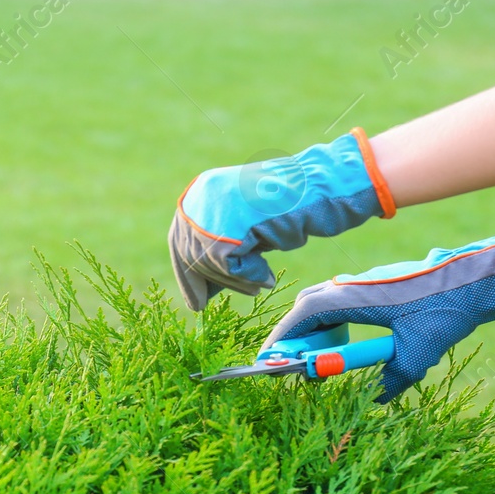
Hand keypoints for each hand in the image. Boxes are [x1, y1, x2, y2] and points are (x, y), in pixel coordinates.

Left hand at [168, 128, 395, 310]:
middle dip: (214, 282)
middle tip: (237, 296)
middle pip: (190, 255)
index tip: (197, 304)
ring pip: (208, 263)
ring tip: (260, 285)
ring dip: (236, 281)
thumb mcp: (244, 226)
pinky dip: (246, 277)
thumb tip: (201, 287)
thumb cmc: (289, 207)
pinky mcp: (225, 226)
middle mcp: (200, 197)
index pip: (178, 240)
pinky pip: (226, 266)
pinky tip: (265, 277)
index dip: (188, 276)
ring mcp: (209, 210)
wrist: (316, 189)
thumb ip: (221, 246)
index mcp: (201, 192)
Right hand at [263, 233, 494, 401]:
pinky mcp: (377, 287)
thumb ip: (392, 379)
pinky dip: (337, 326)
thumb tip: (378, 399)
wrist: (477, 278)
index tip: (267, 365)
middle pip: (306, 311)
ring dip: (318, 334)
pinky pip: (343, 305)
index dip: (280, 343)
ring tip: (324, 364)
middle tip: (294, 369)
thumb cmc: (445, 308)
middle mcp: (350, 286)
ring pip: (324, 307)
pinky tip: (354, 346)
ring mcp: (363, 284)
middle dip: (296, 341)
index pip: (299, 319)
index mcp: (349, 298)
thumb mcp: (417, 352)